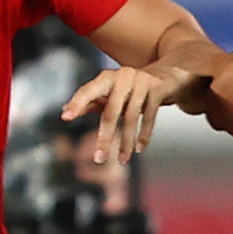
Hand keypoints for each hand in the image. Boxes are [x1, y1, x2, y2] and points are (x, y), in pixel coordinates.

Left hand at [59, 60, 201, 167]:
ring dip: (126, 142)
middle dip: (105, 137)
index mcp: (107, 77)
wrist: (168, 73)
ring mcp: (141, 82)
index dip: (77, 103)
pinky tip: (139, 149)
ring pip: (131, 117)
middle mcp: (123, 76)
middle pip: (111, 111)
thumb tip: (64, 112)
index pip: (88, 90)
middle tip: (99, 159)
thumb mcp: (111, 92)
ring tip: (122, 160)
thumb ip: (89, 101)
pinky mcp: (158, 89)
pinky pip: (150, 116)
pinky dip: (144, 135)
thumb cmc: (132, 87)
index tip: (66, 117)